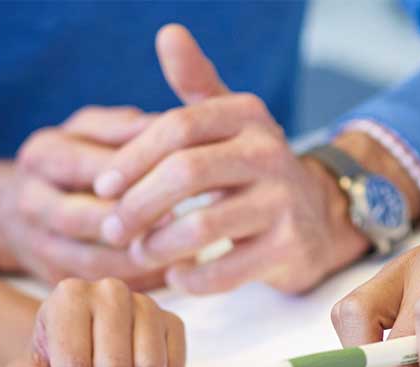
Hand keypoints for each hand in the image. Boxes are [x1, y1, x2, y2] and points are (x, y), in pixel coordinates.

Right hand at [0, 107, 163, 287]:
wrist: (11, 209)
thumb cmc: (70, 160)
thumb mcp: (88, 131)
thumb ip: (124, 127)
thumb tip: (168, 126)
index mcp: (42, 157)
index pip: (84, 165)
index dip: (129, 174)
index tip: (175, 177)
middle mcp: (31, 202)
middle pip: (77, 218)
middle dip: (127, 222)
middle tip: (177, 222)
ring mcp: (38, 246)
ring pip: (88, 261)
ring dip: (136, 261)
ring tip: (182, 252)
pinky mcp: (53, 279)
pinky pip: (97, 286)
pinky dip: (134, 284)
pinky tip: (169, 273)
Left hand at [92, 24, 367, 294]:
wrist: (317, 217)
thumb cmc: (250, 166)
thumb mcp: (226, 119)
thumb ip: (194, 80)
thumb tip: (168, 33)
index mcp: (246, 114)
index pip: (176, 128)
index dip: (132, 159)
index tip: (101, 187)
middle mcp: (270, 152)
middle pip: (185, 174)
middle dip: (138, 205)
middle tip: (111, 229)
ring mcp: (283, 202)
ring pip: (202, 226)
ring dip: (158, 245)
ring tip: (138, 253)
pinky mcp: (289, 248)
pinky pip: (227, 270)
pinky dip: (193, 279)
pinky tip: (176, 277)